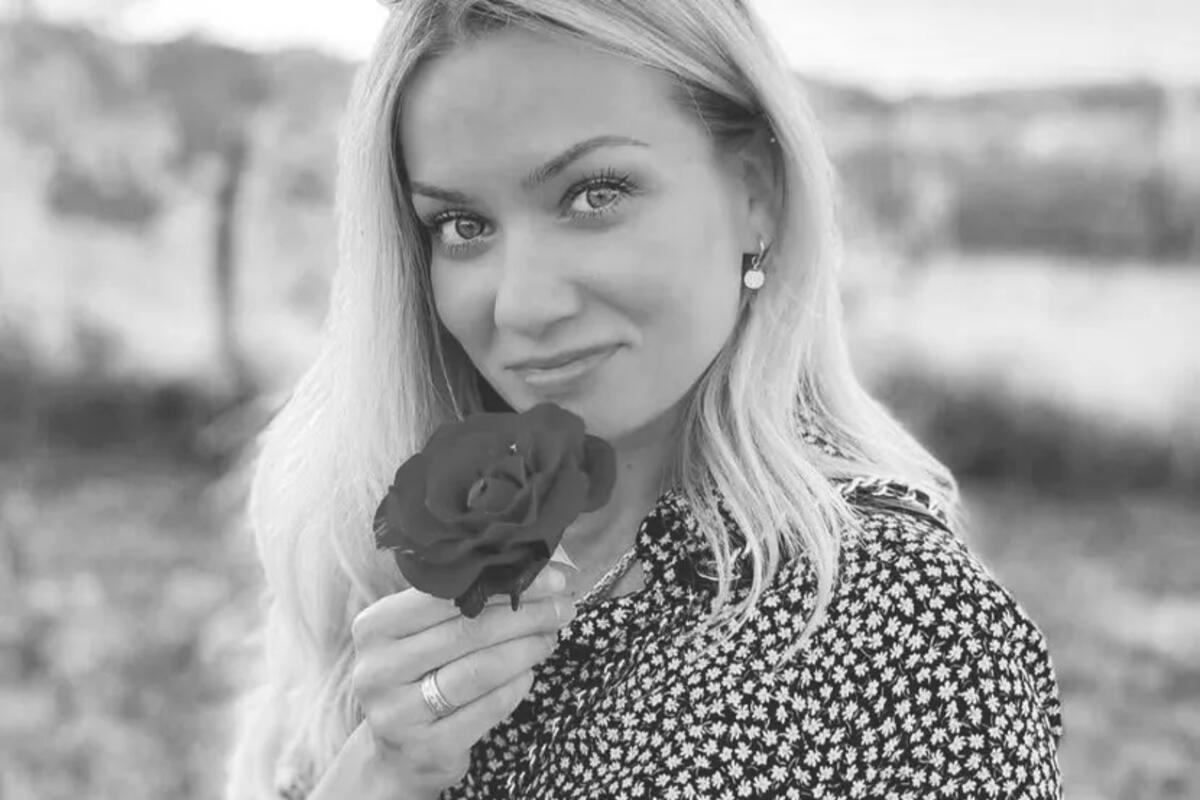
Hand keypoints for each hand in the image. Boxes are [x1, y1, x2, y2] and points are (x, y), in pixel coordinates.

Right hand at [350, 566, 574, 796]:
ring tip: (550, 637)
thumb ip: (464, 600)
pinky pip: (486, 709)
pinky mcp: (426, 748)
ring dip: (526, 649)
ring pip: (479, 670)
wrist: (399, 753)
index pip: (445, 594)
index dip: (504, 581)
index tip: (550, 576)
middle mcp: (377, 669)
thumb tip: (539, 569)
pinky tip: (529, 674)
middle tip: (563, 607)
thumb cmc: (421, 676)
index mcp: (375, 626)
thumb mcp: (424, 635)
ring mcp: (397, 713)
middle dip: (526, 615)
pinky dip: (515, 688)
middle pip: (467, 630)